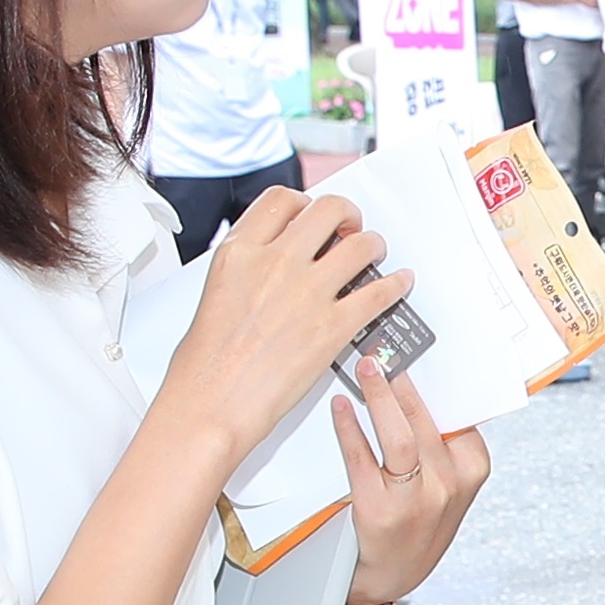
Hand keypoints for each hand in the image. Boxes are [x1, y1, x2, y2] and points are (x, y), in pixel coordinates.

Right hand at [152, 184, 402, 465]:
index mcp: (240, 252)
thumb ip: (246, 270)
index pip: (282, 200)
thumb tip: (269, 268)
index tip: (313, 216)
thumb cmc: (205, 365)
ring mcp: (307, 292)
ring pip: (362, 245)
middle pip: (329, 210)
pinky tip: (399, 283)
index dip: (306, 204)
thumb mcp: (214, 294)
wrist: (211, 403)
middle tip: (350, 229)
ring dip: (374, 246)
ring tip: (375, 254)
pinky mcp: (332, 326)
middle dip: (347, 215)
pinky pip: (379, 293)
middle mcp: (276, 262)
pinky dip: (396, 285)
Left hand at [331, 360, 490, 604]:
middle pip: (425, 419)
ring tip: (367, 368)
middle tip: (385, 349)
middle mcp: (448, 485)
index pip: (458, 414)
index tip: (416, 352)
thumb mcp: (447, 486)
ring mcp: (416, 500)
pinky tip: (341, 408)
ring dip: (380, 397)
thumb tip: (413, 386)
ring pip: (400, 437)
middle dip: (403, 380)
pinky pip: (363, 459)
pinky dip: (350, 428)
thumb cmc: (418, 523)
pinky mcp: (379, 511)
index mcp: (471, 470)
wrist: (391, 577)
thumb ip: (442, 444)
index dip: (436, 380)